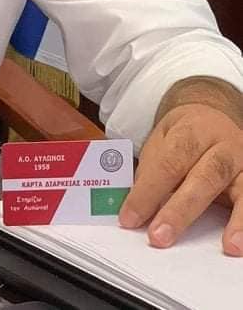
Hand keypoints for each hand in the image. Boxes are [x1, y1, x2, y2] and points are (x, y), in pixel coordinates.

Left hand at [119, 102, 242, 253]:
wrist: (212, 115)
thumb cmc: (183, 135)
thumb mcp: (160, 143)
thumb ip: (149, 173)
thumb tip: (134, 210)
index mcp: (191, 130)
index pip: (168, 163)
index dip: (147, 192)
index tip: (129, 218)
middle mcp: (222, 145)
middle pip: (203, 178)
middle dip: (179, 211)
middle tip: (159, 237)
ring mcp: (242, 162)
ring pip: (241, 190)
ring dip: (234, 220)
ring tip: (228, 246)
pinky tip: (241, 242)